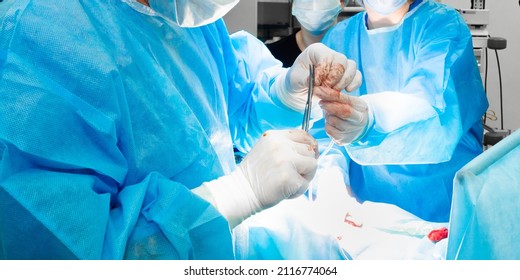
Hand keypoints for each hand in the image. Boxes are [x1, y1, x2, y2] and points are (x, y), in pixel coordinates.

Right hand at [193, 129, 317, 226]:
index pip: (304, 135)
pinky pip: (305, 183)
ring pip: (313, 165)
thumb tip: (312, 150)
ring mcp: (285, 160)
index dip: (310, 146)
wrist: (240, 191)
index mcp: (275, 136)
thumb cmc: (255, 175)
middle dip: (307, 164)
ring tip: (289, 182)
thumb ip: (286, 146)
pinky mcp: (289, 177)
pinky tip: (284, 191)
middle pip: (311, 150)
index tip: (307, 156)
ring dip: (305, 177)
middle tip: (293, 174)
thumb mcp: (267, 150)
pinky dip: (298, 191)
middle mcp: (281, 145)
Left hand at [273, 43, 361, 110]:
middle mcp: (330, 54)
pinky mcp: (346, 74)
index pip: (327, 56)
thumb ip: (304, 79)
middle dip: (335, 78)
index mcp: (316, 50)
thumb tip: (315, 82)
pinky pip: (357, 75)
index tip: (316, 84)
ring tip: (333, 91)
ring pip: (351, 67)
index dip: (324, 71)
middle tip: (325, 89)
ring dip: (344, 82)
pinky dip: (354, 83)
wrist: (300, 90)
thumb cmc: (295, 81)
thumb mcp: (294, 79)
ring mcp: (340, 64)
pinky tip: (347, 91)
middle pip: (341, 61)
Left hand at [315, 90, 371, 144]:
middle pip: (343, 111)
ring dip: (327, 116)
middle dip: (329, 106)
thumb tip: (321, 92)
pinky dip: (327, 124)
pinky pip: (329, 130)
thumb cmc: (350, 111)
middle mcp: (359, 120)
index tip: (320, 91)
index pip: (346, 100)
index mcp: (362, 107)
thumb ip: (337, 96)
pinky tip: (332, 123)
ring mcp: (352, 131)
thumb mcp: (348, 101)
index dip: (331, 95)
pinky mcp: (343, 140)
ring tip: (330, 114)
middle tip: (321, 102)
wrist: (356, 129)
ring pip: (333, 120)